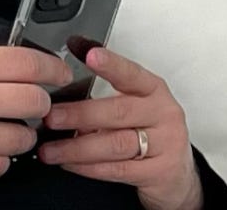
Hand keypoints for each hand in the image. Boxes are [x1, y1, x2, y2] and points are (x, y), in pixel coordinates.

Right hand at [0, 38, 71, 190]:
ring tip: (6, 126)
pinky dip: (0, 157)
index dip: (51, 66)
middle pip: (35, 101)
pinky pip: (2, 165)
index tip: (59, 71)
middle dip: (39, 101)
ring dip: (21, 132)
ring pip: (23, 137)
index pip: (26, 62)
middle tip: (33, 101)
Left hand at [38, 47, 202, 209]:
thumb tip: (58, 80)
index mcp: (153, 90)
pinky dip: (88, 167)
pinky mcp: (159, 173)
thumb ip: (102, 91)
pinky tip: (68, 163)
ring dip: (76, 147)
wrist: (176, 171)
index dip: (110, 64)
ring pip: (115, 144)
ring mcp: (165, 145)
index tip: (88, 54)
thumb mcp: (132, 102)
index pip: (130, 73)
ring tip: (50, 148)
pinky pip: (117, 170)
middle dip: (79, 114)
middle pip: (118, 111)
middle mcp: (162, 114)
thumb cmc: (147, 128)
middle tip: (51, 116)